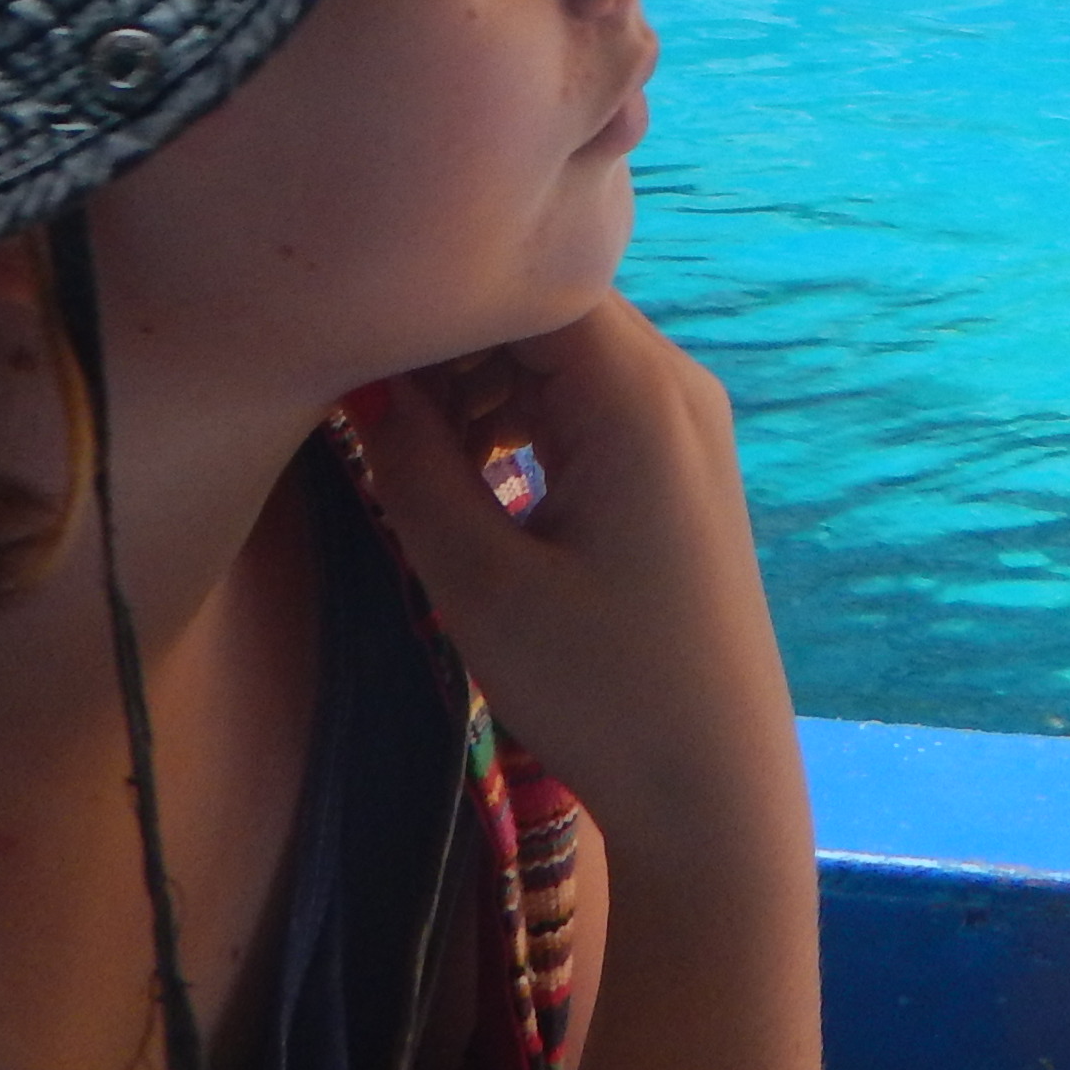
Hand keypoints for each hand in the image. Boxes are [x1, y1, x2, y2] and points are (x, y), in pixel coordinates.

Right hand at [344, 299, 818, 1069]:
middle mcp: (676, 384)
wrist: (714, 790)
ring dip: (480, 383)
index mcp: (641, 393)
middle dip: (451, 343)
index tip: (355, 345)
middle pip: (545, 308)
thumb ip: (411, 464)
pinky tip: (469, 475)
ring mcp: (684, 424)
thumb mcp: (481, 582)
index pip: (526, 279)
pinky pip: (585, 401)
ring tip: (410, 451)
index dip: (435, 298)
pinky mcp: (675, 466)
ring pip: (560, 355)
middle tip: (366, 406)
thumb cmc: (601, 689)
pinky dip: (520, 418)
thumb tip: (356, 375)